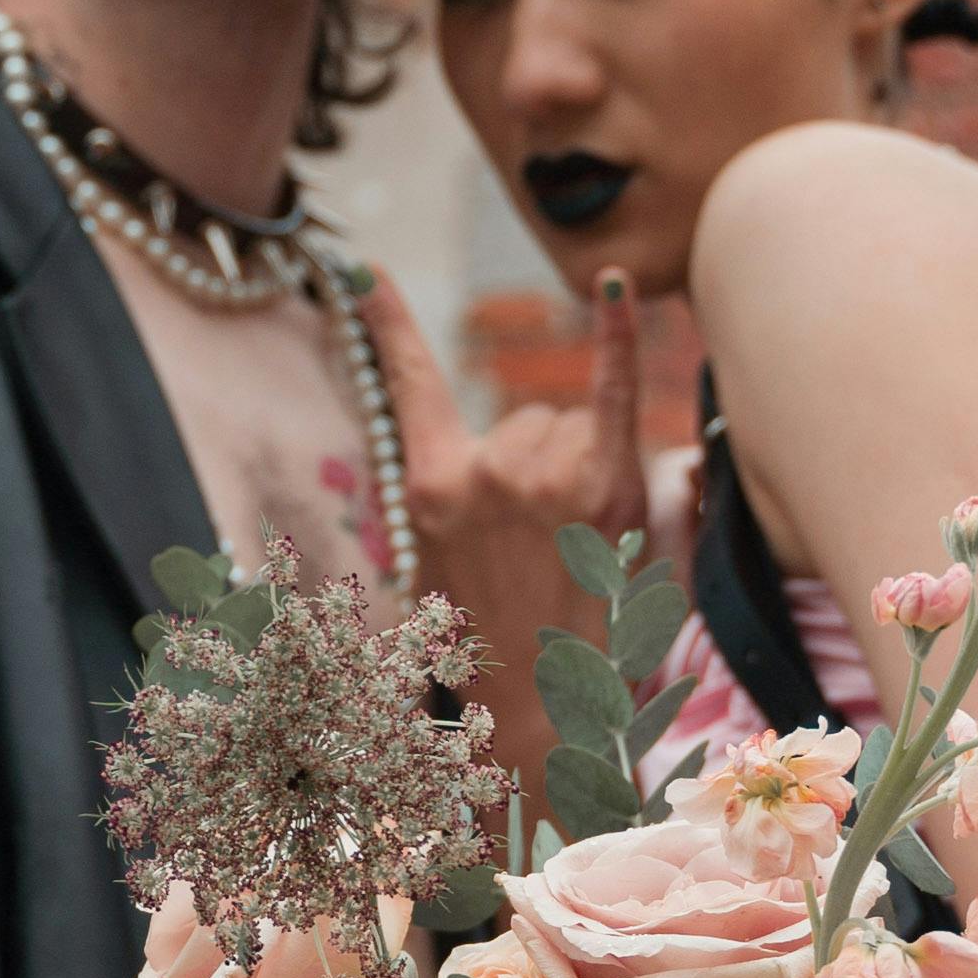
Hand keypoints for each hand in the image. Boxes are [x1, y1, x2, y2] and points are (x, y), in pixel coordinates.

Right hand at [360, 263, 648, 781]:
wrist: (540, 710)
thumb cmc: (499, 643)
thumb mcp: (449, 562)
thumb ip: (463, 495)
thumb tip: (494, 438)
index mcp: (430, 486)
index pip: (407, 384)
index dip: (383, 324)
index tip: (361, 267)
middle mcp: (480, 470)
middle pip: (527, 418)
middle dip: (545, 466)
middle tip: (548, 548)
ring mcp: (540, 474)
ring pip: (572, 426)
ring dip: (586, 471)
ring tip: (583, 548)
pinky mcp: (603, 484)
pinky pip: (611, 388)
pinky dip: (616, 335)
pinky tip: (611, 285)